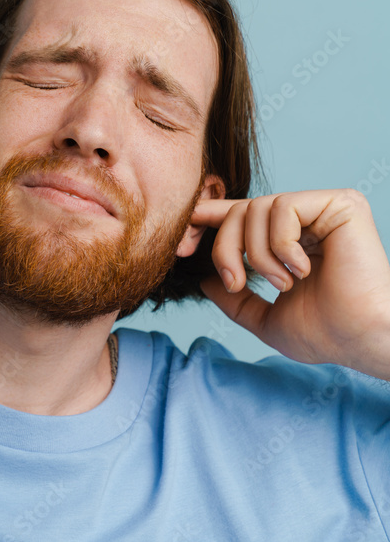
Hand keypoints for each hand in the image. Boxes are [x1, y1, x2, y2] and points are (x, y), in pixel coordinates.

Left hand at [191, 189, 389, 376]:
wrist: (360, 338)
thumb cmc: (325, 334)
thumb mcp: (265, 318)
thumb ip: (234, 300)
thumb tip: (204, 281)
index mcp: (291, 241)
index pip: (241, 217)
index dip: (206, 222)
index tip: (180, 243)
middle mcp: (308, 219)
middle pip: (238, 212)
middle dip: (225, 249)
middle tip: (236, 284)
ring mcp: (323, 209)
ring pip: (255, 208)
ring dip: (257, 254)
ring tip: (283, 283)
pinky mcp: (340, 203)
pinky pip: (283, 207)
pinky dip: (281, 244)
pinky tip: (302, 269)